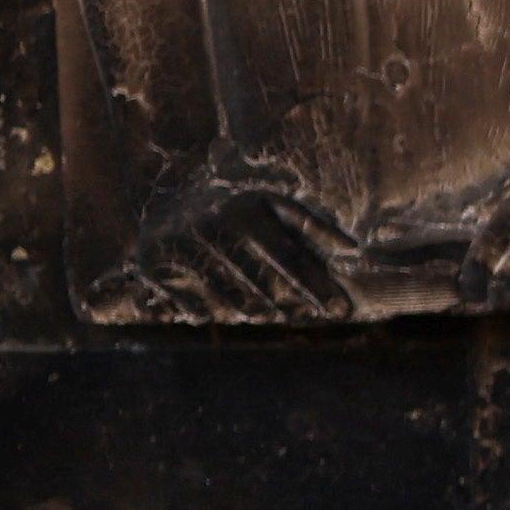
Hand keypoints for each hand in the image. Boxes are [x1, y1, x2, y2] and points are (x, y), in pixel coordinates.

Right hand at [116, 158, 342, 322]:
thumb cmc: (236, 205)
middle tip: (296, 314)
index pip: (289, 259)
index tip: (340, 312)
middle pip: (262, 287)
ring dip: (251, 310)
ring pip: (230, 301)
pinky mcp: (155, 264)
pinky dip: (210, 311)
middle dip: (285, 305)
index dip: (316, 287)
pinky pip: (195, 306)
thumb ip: (314, 226)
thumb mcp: (275, 204)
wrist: (168, 194)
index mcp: (247, 213)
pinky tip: (215, 306)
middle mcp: (214, 229)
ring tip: (262, 308)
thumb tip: (354, 251)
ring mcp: (182, 248)